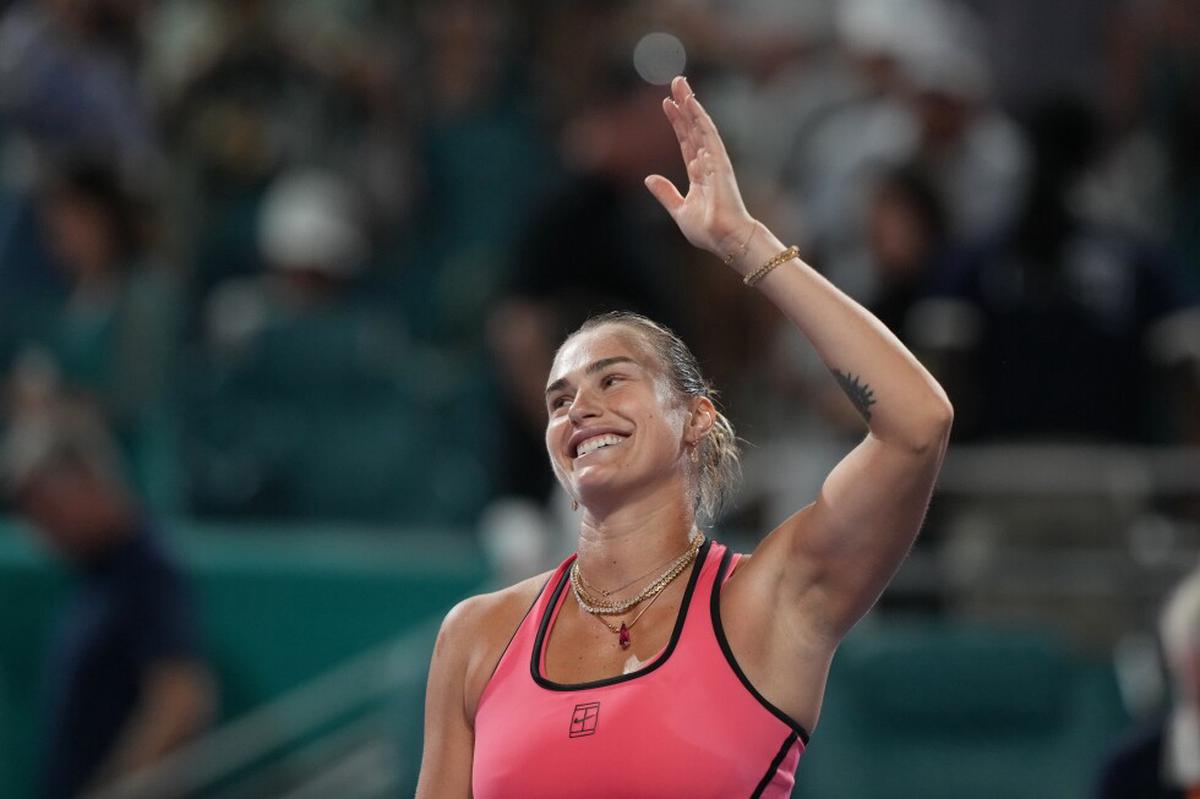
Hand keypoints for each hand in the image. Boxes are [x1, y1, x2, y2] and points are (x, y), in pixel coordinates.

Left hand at [644, 76, 756, 263]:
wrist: (724, 239)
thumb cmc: (707, 230)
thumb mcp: (679, 209)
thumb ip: (665, 193)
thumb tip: (649, 179)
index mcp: (698, 174)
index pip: (685, 141)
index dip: (677, 122)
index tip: (666, 104)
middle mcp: (707, 162)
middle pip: (693, 127)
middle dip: (684, 105)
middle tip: (676, 82)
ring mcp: (714, 161)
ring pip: (701, 126)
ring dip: (691, 104)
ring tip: (681, 84)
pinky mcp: (720, 162)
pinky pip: (709, 135)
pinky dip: (700, 118)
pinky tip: (692, 103)